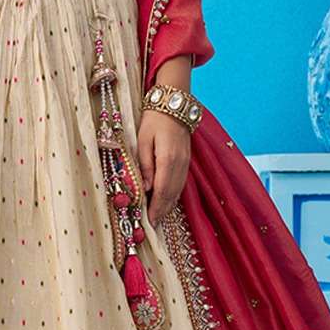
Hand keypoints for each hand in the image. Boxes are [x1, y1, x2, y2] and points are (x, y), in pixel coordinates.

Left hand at [137, 108, 190, 224]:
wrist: (173, 104)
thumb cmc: (153, 120)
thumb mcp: (142, 140)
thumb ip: (144, 165)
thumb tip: (145, 188)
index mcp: (168, 159)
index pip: (161, 190)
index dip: (156, 207)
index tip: (150, 221)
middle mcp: (180, 163)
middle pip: (172, 193)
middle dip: (163, 210)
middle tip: (153, 224)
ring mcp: (186, 162)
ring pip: (179, 189)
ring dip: (169, 204)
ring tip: (159, 216)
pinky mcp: (187, 159)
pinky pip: (182, 182)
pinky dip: (175, 194)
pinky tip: (168, 200)